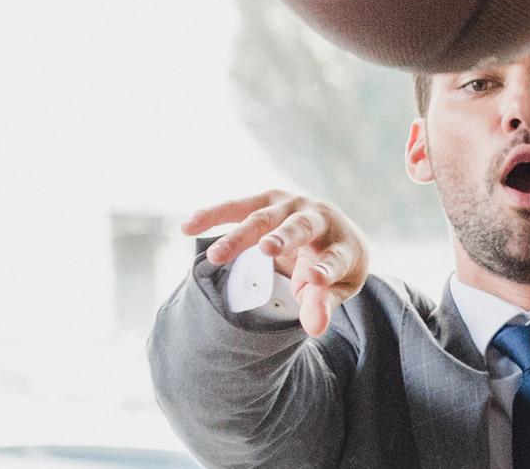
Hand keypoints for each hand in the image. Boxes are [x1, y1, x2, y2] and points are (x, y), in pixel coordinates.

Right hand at [181, 189, 369, 336]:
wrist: (333, 231)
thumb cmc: (333, 266)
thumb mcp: (337, 288)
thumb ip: (323, 304)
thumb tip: (315, 328)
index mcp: (342, 242)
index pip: (335, 259)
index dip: (325, 270)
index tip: (314, 279)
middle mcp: (318, 217)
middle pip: (300, 228)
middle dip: (283, 238)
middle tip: (267, 249)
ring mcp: (291, 205)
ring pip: (263, 218)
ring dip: (239, 236)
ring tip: (216, 256)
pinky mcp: (266, 201)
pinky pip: (236, 207)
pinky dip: (212, 216)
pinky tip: (188, 227)